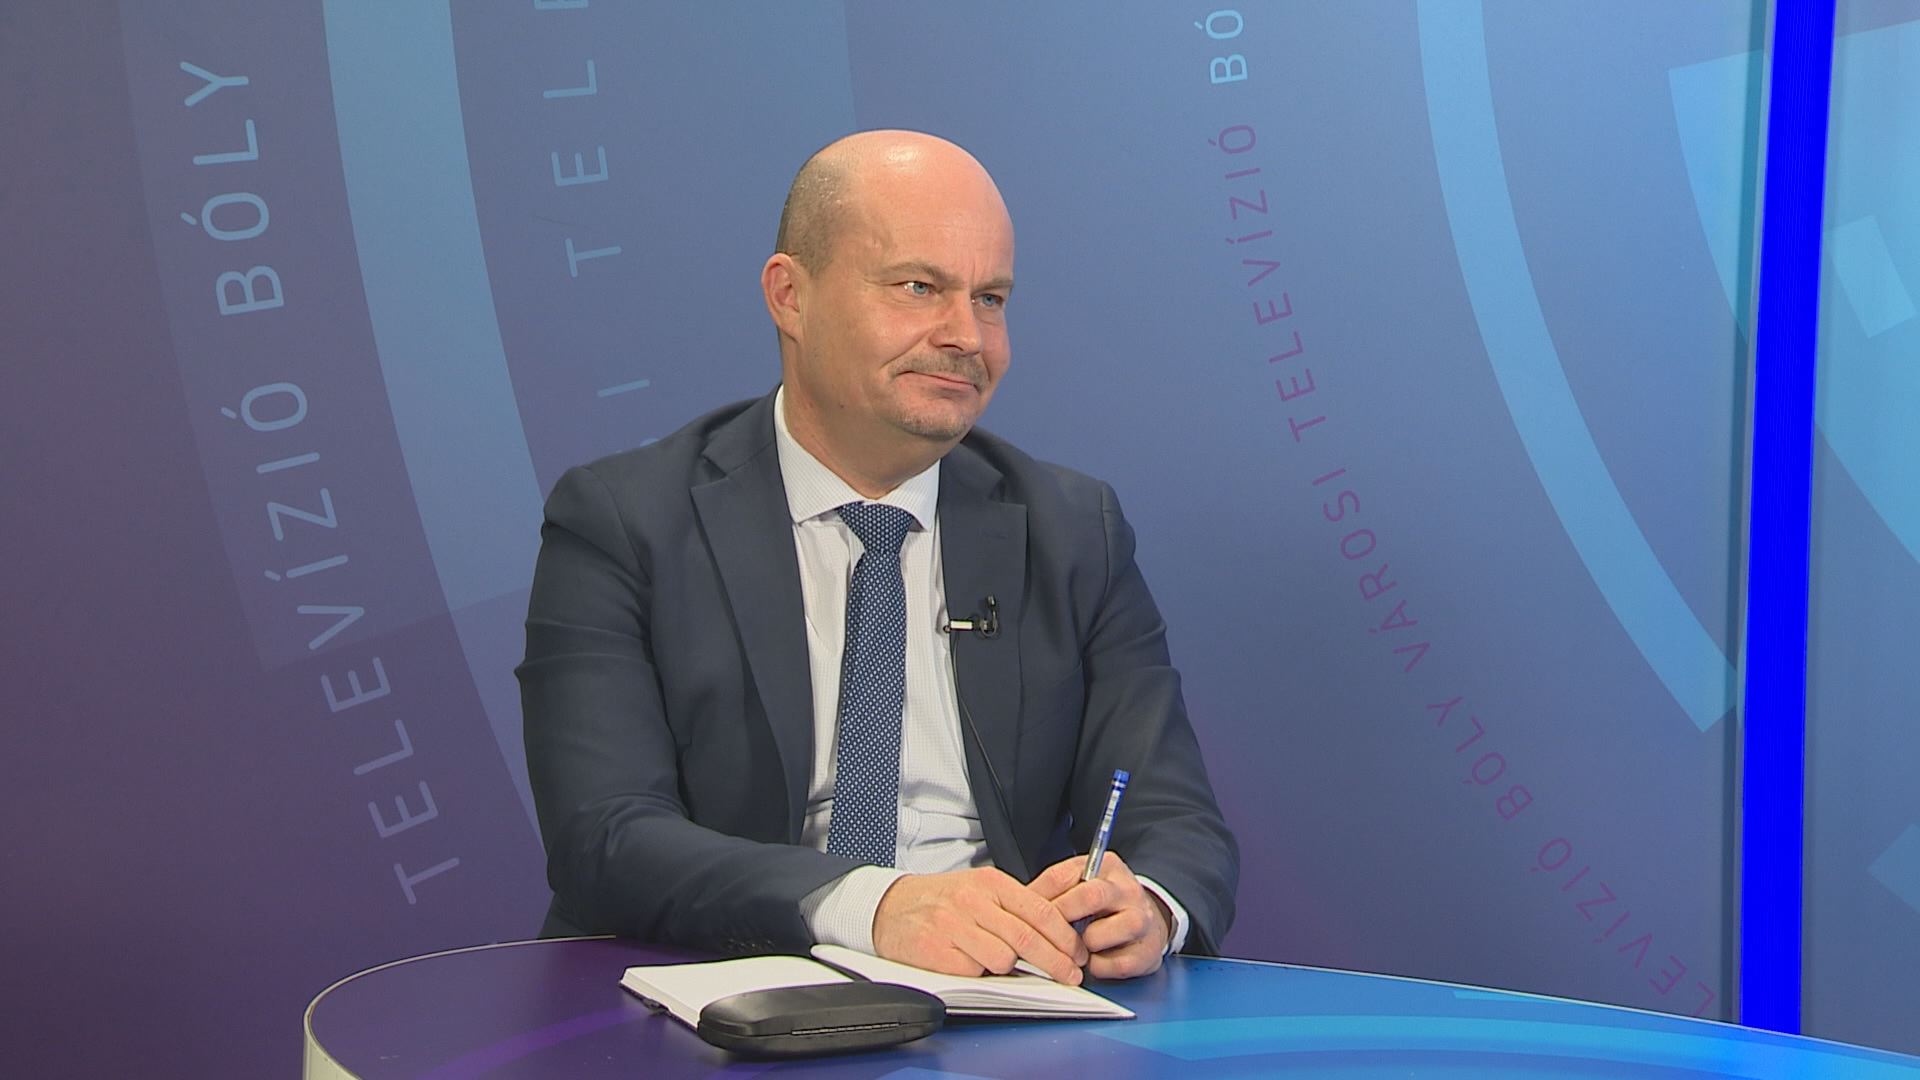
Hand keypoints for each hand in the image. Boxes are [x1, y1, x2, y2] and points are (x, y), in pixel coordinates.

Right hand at [872, 867, 1089, 983]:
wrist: (890, 907)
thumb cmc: (942, 900)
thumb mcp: (981, 889)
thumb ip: (1016, 907)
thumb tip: (1060, 932)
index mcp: (991, 883)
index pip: (1041, 913)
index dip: (1066, 939)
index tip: (1078, 956)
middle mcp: (973, 901)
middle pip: (1028, 940)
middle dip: (1056, 963)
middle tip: (1070, 976)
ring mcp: (952, 925)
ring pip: (1002, 959)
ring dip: (1009, 969)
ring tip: (1001, 964)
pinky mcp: (935, 950)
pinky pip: (972, 971)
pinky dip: (977, 974)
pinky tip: (971, 963)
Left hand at [1029, 851, 1169, 978]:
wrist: (1150, 921)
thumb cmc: (1106, 904)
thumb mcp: (1083, 883)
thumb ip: (1055, 889)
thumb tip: (1018, 903)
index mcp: (1107, 867)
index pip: (1065, 875)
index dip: (1039, 896)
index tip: (1022, 912)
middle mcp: (1127, 890)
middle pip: (1089, 897)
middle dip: (1060, 917)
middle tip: (1043, 933)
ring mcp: (1141, 920)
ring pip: (1100, 934)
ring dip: (1082, 945)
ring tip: (1076, 947)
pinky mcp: (1147, 952)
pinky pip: (1115, 964)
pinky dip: (1099, 967)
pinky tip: (1094, 960)